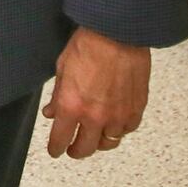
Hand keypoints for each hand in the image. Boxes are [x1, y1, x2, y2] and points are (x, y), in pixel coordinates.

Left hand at [42, 26, 149, 158]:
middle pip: (85, 148)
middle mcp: (95, 116)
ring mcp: (118, 115)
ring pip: (108, 143)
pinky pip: (126, 130)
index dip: (55, 148)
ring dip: (98, 143)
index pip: (60, 139)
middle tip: (72, 149)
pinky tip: (113, 125)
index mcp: (71, 106)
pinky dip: (118, 131)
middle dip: (76, 151)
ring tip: (93, 139)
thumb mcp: (62, 69)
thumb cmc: (87, 46)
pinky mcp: (136, 110)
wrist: (118, 35)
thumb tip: (51, 112)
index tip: (55, 151)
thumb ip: (57, 95)